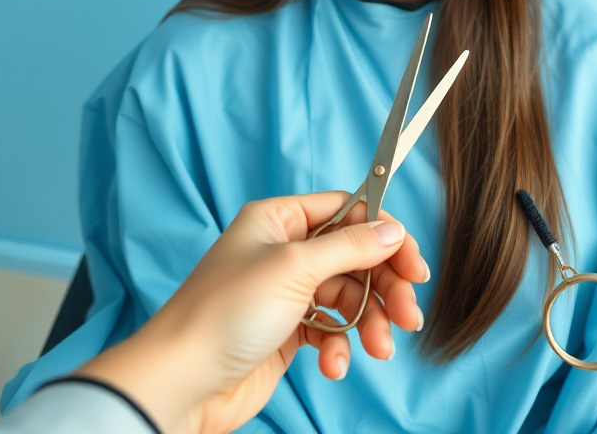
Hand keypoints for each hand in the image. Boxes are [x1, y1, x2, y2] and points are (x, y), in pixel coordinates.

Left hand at [76, 192, 427, 433]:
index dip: (384, 235)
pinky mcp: (287, 332)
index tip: (414, 265)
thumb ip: (350, 247)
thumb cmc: (225, 314)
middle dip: (384, 288)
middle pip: (354, 258)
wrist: (182, 384)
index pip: (348, 212)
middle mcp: (284, 250)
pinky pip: (330, 331)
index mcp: (279, 220)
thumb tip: (393, 229)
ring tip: (379, 349)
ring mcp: (286, 292)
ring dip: (368, 323)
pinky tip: (332, 365)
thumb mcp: (294, 268)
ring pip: (348, 298)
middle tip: (409, 314)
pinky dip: (339, 347)